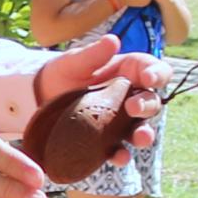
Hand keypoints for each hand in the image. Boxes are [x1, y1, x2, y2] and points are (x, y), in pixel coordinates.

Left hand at [32, 33, 170, 148]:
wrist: (39, 98)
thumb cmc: (62, 73)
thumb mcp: (74, 61)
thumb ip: (93, 54)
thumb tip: (113, 40)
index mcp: (129, 72)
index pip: (154, 70)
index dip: (157, 74)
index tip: (148, 78)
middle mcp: (130, 96)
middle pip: (152, 101)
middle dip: (147, 105)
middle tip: (132, 107)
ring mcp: (121, 121)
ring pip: (142, 128)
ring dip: (144, 134)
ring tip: (140, 138)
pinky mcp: (108, 141)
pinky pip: (121, 149)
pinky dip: (122, 154)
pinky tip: (118, 156)